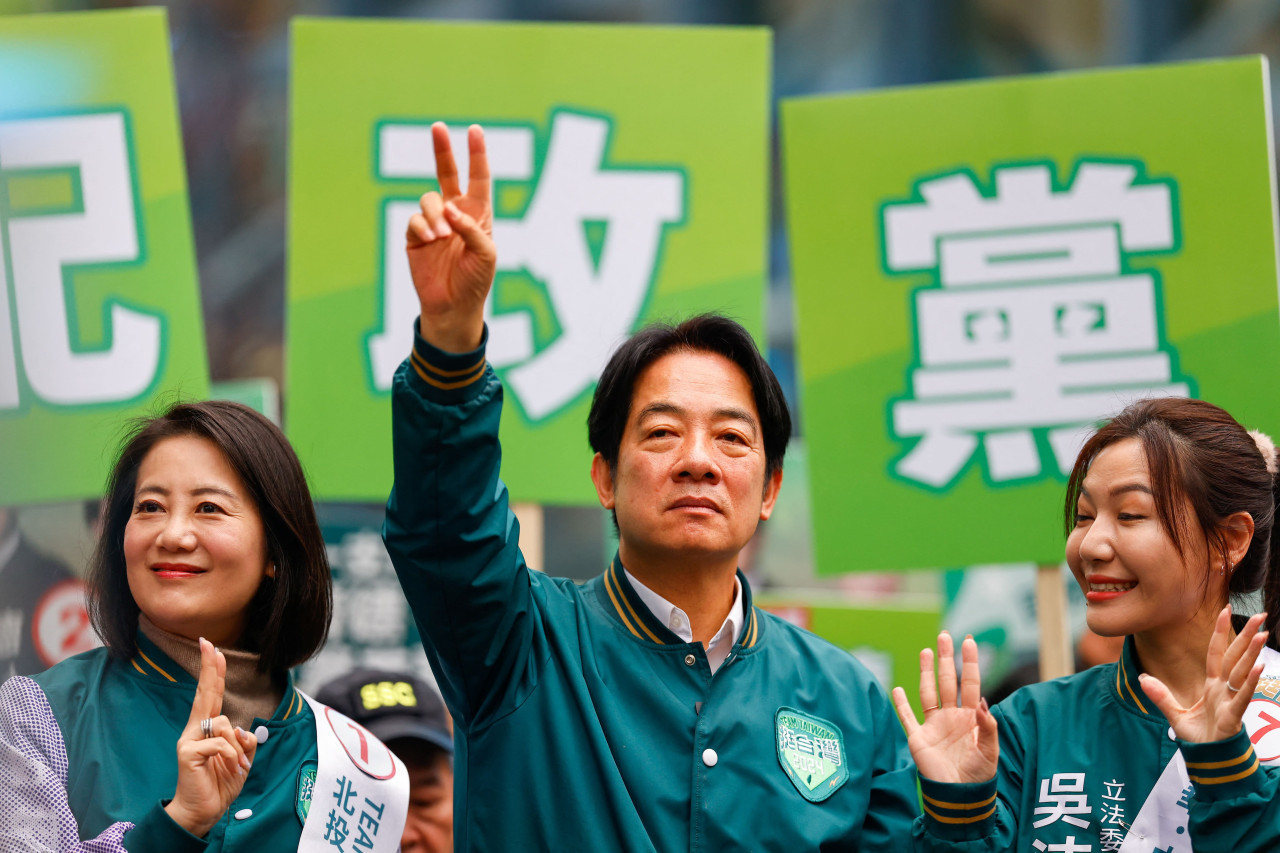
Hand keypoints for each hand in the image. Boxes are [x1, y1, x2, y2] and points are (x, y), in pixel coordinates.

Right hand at [164, 638, 257, 836]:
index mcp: (208, 728)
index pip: (212, 694)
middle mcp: (195, 729)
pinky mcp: (187, 752)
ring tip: (236, 766)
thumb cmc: (221, 782)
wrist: (204, 811)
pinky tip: (230, 769)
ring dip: (238, 748)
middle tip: (208, 643)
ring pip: (225, 725)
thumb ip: (244, 740)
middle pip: (205, 693)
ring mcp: (189, 740)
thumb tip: (241, 729)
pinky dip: (232, 756)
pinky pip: (220, 743)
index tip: (212, 647)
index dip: (213, 671)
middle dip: (210, 668)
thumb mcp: (242, 758)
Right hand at [406, 122, 495, 353]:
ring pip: (428, 199)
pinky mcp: (415, 236)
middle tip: (438, 127)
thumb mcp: (485, 254)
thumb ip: (472, 228)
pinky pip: (415, 220)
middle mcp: (455, 213)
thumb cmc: (476, 280)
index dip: (477, 154)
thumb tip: (449, 209)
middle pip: (447, 174)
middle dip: (443, 151)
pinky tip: (430, 242)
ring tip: (441, 236)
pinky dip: (423, 228)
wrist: (453, 306)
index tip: (475, 130)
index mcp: (478, 213)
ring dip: (435, 214)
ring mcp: (434, 223)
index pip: (478, 178)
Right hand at [892, 632, 997, 783]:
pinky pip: (907, 717)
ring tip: (926, 651)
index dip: (970, 662)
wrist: (959, 798)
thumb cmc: (978, 776)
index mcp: (970, 718)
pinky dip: (901, 704)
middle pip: (948, 681)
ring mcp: (933, 726)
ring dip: (926, 672)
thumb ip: (987, 727)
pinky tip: (896, 688)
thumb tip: (981, 701)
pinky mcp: (918, 738)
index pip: (970, 683)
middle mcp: (951, 716)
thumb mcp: (990, 751)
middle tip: (945, 635)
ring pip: (929, 692)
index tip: (969, 641)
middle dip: (946, 658)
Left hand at [1140, 607, 1267, 743]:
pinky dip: (1250, 682)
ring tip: (1262, 633)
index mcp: (1212, 685)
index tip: (1224, 610)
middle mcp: (1224, 689)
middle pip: (1235, 657)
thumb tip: (1143, 678)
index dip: (1220, 633)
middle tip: (1261, 615)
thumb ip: (1160, 696)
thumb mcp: (1175, 714)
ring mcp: (1230, 700)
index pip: (1216, 653)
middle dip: (1246, 636)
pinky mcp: (1233, 716)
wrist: (1209, 761)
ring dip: (1251, 653)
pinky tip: (1259, 666)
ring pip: (1242, 672)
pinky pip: (1242, 696)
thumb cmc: (1199, 738)